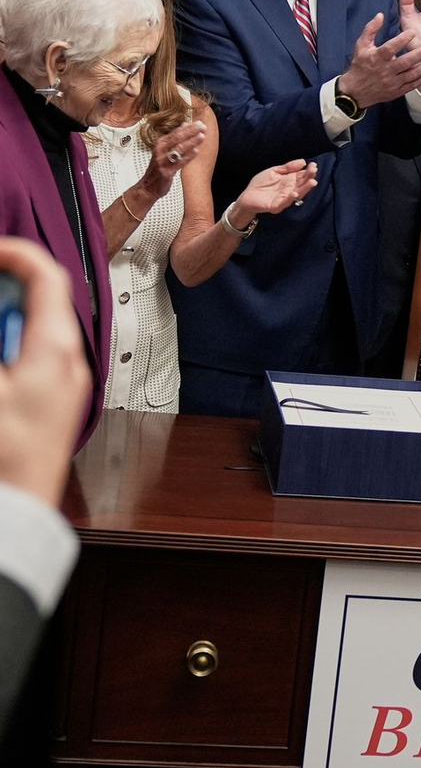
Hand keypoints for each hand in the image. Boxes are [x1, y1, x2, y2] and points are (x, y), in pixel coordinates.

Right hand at [0, 238, 89, 503]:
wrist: (19, 513)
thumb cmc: (6, 456)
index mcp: (56, 347)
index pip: (47, 276)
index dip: (14, 253)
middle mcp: (67, 360)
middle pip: (34, 300)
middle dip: (1, 291)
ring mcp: (61, 383)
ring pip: (28, 330)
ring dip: (2, 320)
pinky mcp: (49, 403)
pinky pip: (26, 356)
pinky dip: (6, 345)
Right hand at [134, 121, 205, 204]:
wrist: (148, 186)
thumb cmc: (158, 167)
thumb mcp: (164, 150)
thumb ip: (174, 139)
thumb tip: (185, 125)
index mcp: (160, 144)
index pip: (175, 132)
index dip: (188, 127)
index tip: (199, 122)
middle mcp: (160, 150)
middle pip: (177, 138)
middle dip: (190, 131)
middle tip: (202, 126)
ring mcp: (163, 161)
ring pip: (178, 149)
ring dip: (191, 142)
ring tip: (201, 136)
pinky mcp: (166, 172)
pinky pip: (179, 163)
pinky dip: (188, 157)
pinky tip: (196, 152)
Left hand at [231, 160, 318, 225]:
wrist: (247, 197)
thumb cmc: (261, 184)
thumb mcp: (274, 171)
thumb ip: (287, 167)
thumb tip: (303, 161)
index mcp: (290, 181)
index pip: (302, 176)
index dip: (308, 171)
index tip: (313, 165)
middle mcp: (290, 190)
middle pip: (302, 184)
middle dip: (309, 178)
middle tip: (314, 171)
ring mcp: (284, 198)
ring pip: (297, 194)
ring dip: (305, 189)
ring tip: (312, 182)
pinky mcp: (276, 206)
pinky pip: (285, 202)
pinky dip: (290, 198)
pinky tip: (295, 193)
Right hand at [336, 13, 420, 107]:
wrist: (356, 91)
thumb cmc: (360, 65)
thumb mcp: (361, 45)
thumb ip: (371, 29)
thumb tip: (380, 15)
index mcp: (376, 58)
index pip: (390, 48)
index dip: (402, 40)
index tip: (413, 32)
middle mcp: (386, 71)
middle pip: (405, 62)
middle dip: (419, 54)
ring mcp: (393, 82)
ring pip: (412, 74)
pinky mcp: (398, 91)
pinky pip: (413, 85)